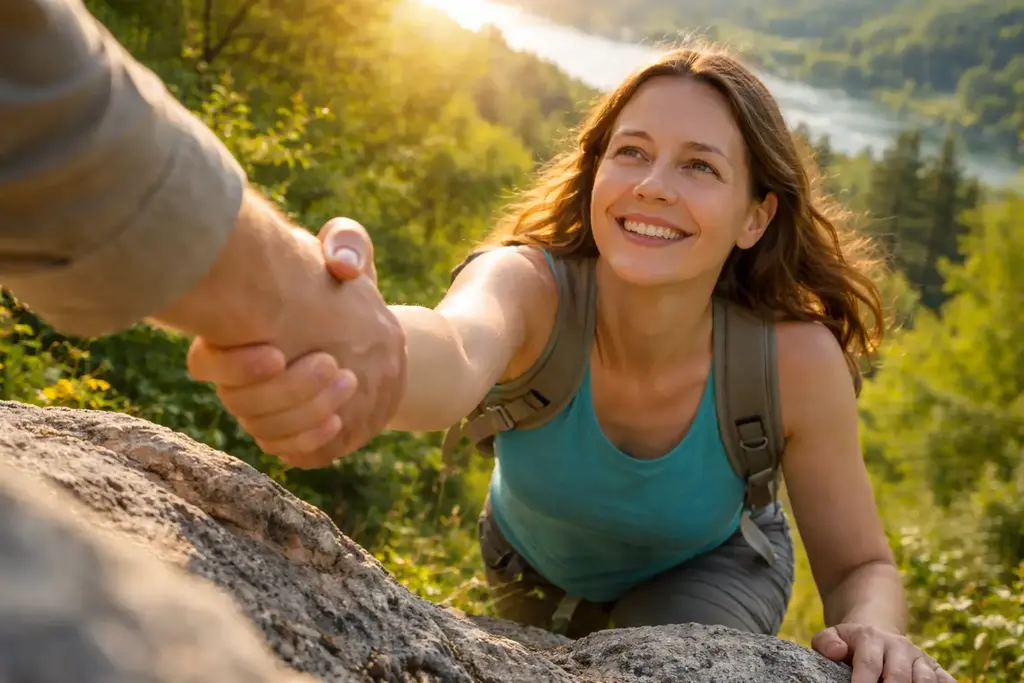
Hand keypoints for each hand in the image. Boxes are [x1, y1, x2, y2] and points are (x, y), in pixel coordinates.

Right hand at [187, 218, 404, 466]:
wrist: (370, 338)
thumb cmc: (346, 291)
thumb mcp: (348, 255)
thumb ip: (345, 244)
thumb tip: (343, 265)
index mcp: (234, 335)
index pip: (205, 362)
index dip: (232, 366)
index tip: (275, 353)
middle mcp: (238, 380)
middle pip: (239, 403)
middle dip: (288, 389)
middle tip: (332, 364)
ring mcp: (261, 410)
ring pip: (264, 430)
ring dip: (306, 411)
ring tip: (349, 382)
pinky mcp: (290, 435)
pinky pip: (287, 452)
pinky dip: (309, 441)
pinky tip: (338, 421)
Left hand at [812, 623, 954, 682]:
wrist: (876, 630)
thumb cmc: (850, 643)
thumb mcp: (832, 636)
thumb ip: (826, 643)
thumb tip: (838, 651)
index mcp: (871, 638)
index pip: (869, 663)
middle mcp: (899, 647)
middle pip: (899, 675)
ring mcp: (920, 658)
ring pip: (925, 679)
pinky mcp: (935, 668)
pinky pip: (947, 681)